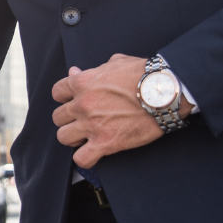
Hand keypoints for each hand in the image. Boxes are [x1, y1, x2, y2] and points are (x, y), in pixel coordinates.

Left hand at [50, 53, 192, 168]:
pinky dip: (86, 159)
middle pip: (58, 117)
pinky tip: (94, 153)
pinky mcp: (105, 143)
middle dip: (70, 119)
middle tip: (83, 121)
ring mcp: (92, 125)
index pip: (57, 92)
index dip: (65, 98)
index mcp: (83, 82)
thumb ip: (93, 70)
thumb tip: (75, 71)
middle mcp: (82, 104)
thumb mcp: (116, 63)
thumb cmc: (144, 75)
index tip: (74, 102)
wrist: (165, 91)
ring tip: (87, 137)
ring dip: (74, 138)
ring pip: (63, 137)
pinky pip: (82, 159)